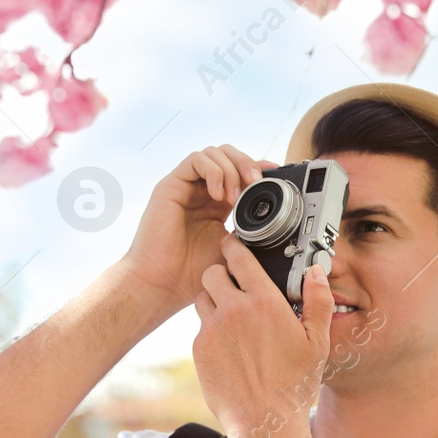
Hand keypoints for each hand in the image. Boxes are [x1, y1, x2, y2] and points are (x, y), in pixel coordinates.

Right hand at [118, 145, 278, 314]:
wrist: (161, 284)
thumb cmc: (190, 274)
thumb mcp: (232, 250)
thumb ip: (249, 231)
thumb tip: (272, 218)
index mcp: (217, 204)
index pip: (239, 171)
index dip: (258, 167)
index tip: (276, 174)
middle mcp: (201, 191)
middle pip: (228, 155)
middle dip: (247, 163)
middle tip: (256, 183)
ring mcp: (185, 187)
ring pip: (213, 153)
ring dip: (231, 169)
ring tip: (236, 197)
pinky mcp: (170, 186)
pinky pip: (195, 160)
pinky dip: (213, 172)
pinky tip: (219, 196)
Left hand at [193, 231, 334, 437]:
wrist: (263, 422)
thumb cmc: (294, 385)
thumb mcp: (317, 342)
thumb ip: (318, 301)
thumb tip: (316, 272)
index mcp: (264, 302)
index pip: (239, 257)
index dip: (234, 245)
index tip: (233, 242)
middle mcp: (233, 310)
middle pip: (211, 272)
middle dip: (220, 273)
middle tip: (231, 283)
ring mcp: (212, 330)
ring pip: (201, 298)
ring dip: (212, 299)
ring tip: (230, 314)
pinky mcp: (199, 350)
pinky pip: (200, 328)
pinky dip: (211, 329)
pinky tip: (228, 345)